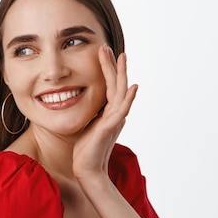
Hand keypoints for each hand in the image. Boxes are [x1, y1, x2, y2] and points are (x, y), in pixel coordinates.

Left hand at [72, 45, 137, 179]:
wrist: (87, 170)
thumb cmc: (85, 151)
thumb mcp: (87, 126)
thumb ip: (92, 115)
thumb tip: (88, 104)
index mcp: (108, 113)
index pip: (109, 86)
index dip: (107, 70)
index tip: (102, 53)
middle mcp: (114, 114)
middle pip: (117, 84)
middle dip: (112, 65)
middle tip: (107, 47)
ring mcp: (114, 120)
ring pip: (121, 92)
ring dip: (120, 74)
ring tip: (120, 57)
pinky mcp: (110, 128)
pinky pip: (121, 110)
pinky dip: (128, 99)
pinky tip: (133, 87)